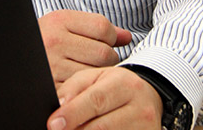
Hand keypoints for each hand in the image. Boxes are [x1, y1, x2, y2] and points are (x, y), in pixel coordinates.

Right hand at [38, 10, 131, 87]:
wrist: (13, 55)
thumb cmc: (45, 41)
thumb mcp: (65, 25)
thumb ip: (96, 28)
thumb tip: (127, 36)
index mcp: (58, 20)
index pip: (103, 27)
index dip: (109, 37)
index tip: (102, 42)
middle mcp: (54, 40)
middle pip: (104, 52)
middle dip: (106, 59)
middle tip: (94, 62)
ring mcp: (52, 66)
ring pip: (98, 73)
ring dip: (98, 76)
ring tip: (85, 72)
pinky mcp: (52, 88)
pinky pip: (85, 90)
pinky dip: (87, 90)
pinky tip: (81, 85)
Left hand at [47, 65, 163, 129]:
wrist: (149, 98)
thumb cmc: (116, 87)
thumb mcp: (96, 77)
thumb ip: (75, 87)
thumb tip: (58, 105)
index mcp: (124, 84)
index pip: (95, 100)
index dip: (72, 114)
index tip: (53, 123)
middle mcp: (139, 107)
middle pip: (101, 126)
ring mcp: (145, 128)